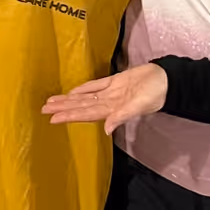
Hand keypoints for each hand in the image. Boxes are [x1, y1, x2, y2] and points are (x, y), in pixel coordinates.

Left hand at [43, 63, 167, 135]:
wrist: (166, 80)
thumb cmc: (155, 94)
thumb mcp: (139, 106)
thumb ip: (122, 116)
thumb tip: (106, 129)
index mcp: (112, 109)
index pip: (85, 113)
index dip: (68, 116)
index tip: (52, 118)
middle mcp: (107, 103)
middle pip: (80, 106)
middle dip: (62, 108)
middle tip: (43, 109)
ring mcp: (110, 92)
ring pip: (84, 97)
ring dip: (68, 100)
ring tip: (51, 101)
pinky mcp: (114, 81)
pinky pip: (94, 86)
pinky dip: (82, 89)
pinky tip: (71, 92)